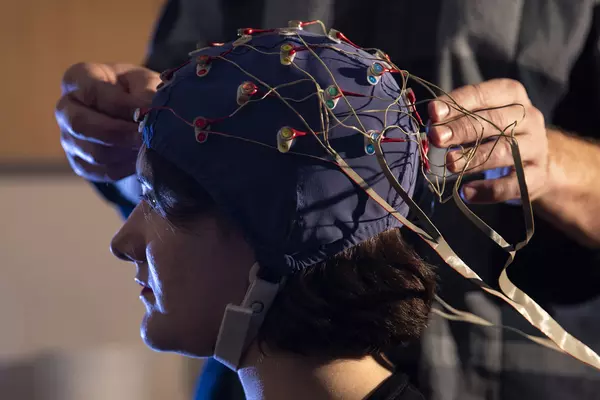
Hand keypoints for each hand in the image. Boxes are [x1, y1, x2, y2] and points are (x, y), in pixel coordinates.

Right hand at [55, 63, 160, 181]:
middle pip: (80, 125)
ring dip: (126, 151)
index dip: (121, 104)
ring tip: (148, 146)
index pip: (91, 92)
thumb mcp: (145, 83)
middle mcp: (66, 108)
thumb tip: (148, 113)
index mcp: (78, 79)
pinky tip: (141, 158)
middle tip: (145, 136)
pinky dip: (127, 167)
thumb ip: (145, 95)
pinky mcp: (82, 164)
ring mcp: (70, 138)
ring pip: (94, 153)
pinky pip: (104, 171)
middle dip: (118, 133)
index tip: (147, 111)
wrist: (137, 114)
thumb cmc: (139, 91)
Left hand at [427, 79, 548, 203]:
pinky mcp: (535, 176)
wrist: (534, 162)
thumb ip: (458, 117)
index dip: (457, 103)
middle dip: (461, 129)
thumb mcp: (482, 117)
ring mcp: (535, 147)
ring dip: (473, 157)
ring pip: (504, 151)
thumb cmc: (498, 133)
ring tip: (449, 164)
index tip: (433, 112)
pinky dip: (487, 190)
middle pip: (495, 121)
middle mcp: (529, 118)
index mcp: (512, 95)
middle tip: (436, 138)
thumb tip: (432, 125)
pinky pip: (511, 184)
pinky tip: (466, 192)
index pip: (484, 94)